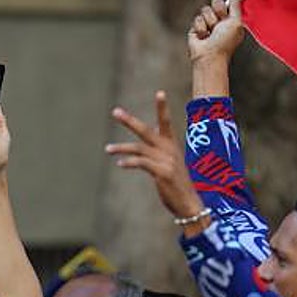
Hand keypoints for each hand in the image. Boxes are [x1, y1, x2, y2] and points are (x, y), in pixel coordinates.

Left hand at [107, 91, 206, 222]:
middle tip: (115, 111)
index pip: (166, 122)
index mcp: (172, 145)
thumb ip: (160, 147)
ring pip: (139, 148)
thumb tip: (153, 130)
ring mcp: (166, 161)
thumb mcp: (170, 161)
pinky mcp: (162, 172)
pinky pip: (141, 163)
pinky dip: (130, 162)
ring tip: (108, 149)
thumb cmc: (176, 183)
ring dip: (121, 148)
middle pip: (146, 131)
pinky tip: (120, 164)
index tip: (160, 92)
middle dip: (130, 121)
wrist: (189, 203)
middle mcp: (169, 150)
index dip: (163, 108)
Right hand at [188, 0, 244, 62]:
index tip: (225, 15)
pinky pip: (196, 18)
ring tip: (210, 33)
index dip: (225, 7)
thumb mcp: (235, 22)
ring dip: (208, 22)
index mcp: (231, 19)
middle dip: (216, 12)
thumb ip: (236, 6)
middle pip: (215, 2)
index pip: (227, 2)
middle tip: (218, 25)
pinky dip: (200, 28)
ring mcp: (208, 23)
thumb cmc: (225, 43)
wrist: (209, 56)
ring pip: (205, 10)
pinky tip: (203, 37)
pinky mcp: (197, 27)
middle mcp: (220, 20)